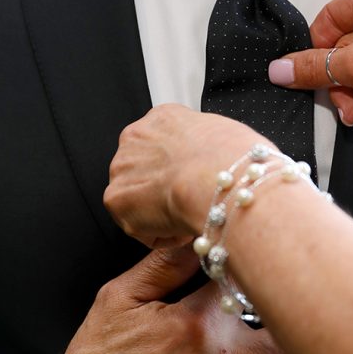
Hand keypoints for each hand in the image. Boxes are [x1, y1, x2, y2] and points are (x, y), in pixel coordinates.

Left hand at [105, 105, 264, 247]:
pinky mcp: (116, 199)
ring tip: (190, 214)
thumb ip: (214, 146)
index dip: (184, 170)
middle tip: (193, 201)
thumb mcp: (231, 135)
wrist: (218, 180)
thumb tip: (226, 161)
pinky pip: (139, 227)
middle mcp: (137, 136)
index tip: (197, 182)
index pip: (165, 145)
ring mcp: (122, 167)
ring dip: (162, 212)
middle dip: (166, 189)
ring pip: (141, 198)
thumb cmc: (236, 160)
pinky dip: (161, 235)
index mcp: (165, 117)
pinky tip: (182, 226)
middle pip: (146, 170)